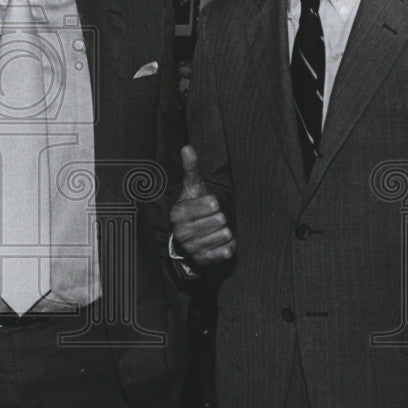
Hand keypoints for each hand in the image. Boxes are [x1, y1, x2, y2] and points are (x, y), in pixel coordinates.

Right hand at [170, 145, 235, 266]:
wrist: (188, 239)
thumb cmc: (193, 208)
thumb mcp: (192, 188)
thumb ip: (191, 168)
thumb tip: (187, 147)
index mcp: (178, 213)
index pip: (210, 205)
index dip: (214, 203)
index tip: (209, 204)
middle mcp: (182, 232)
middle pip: (220, 220)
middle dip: (220, 217)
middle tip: (212, 218)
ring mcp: (192, 248)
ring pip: (224, 235)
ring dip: (225, 231)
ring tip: (215, 229)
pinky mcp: (203, 261)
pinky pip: (227, 251)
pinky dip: (228, 245)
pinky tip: (220, 242)